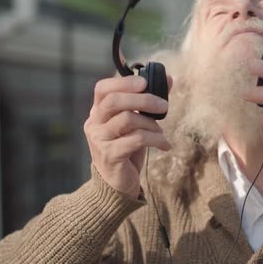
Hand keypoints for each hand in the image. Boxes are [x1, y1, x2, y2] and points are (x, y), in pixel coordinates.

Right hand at [84, 75, 171, 197]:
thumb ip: (148, 101)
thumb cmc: (127, 149)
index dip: (124, 82)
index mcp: (98, 112)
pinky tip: (164, 145)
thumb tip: (168, 78)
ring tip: (161, 132)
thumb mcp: (136, 123)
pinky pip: (136, 139)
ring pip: (127, 119)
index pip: (103, 89)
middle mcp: (94, 124)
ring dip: (151, 123)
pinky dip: (155, 139)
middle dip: (143, 100)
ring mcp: (100, 140)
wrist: (116, 185)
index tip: (145, 83)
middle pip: (114, 101)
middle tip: (164, 105)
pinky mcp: (110, 156)